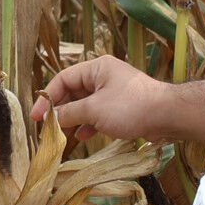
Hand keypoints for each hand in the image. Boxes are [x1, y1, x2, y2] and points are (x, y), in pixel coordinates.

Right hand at [34, 54, 173, 139]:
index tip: (37, 117)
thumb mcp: (94, 109)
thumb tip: (52, 118)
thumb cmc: (131, 107)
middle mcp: (104, 76)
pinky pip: (98, 113)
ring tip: (61, 135)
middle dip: (60, 110)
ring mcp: (114, 91)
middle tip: (46, 128)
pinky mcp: (122, 106)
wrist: (168, 115)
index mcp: (96, 68)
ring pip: (86, 104)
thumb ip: (70, 113)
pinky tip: (82, 136)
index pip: (63, 79)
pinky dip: (89, 123)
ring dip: (73, 118)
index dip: (47, 98)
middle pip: (73, 92)